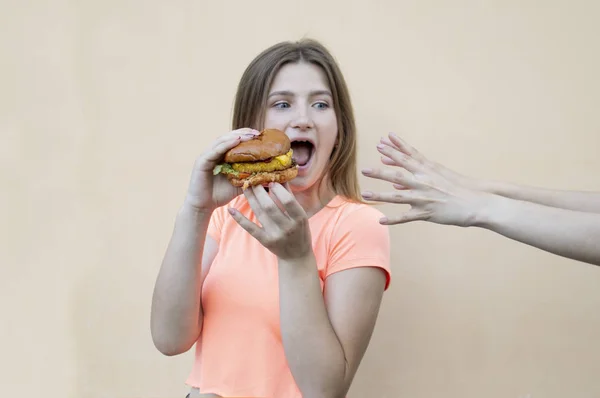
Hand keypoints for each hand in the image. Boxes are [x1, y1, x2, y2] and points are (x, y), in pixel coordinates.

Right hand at [184, 128, 259, 212]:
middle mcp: (213, 152)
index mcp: (222, 155)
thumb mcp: (239, 184)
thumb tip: (269, 176)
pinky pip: (215, 150)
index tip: (261, 135)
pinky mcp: (202, 161)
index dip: (247, 136)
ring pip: (222, 141)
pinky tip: (236, 140)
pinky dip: (226, 144)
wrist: (203, 206)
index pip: (234, 140)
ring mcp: (207, 155)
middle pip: (229, 137)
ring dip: (236, 136)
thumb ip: (250, 177)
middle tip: (257, 133)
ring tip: (249, 135)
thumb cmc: (220, 195)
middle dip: (243, 133)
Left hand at [228, 183, 312, 260]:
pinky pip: (250, 228)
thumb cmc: (300, 231)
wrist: (296, 256)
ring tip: (245, 187)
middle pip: (270, 206)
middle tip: (253, 180)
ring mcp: (275, 235)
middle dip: (260, 191)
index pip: (288, 201)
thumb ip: (290, 196)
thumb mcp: (300, 214)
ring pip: (259, 213)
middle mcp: (287, 227)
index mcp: (299, 218)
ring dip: (250, 198)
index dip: (278, 189)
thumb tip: (281, 176)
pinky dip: (240, 219)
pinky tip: (231, 209)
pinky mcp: (265, 241)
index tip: (270, 181)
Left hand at [361, 133, 489, 226]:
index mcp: (428, 170)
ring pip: (398, 197)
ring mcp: (424, 198)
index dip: (394, 149)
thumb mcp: (439, 176)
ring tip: (365, 195)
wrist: (476, 202)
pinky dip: (393, 220)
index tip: (381, 142)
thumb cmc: (457, 187)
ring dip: (381, 196)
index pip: (408, 157)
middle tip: (364, 170)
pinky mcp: (427, 212)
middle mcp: (424, 182)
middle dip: (380, 172)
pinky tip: (381, 221)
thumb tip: (397, 183)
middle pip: (398, 176)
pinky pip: (407, 217)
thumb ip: (417, 176)